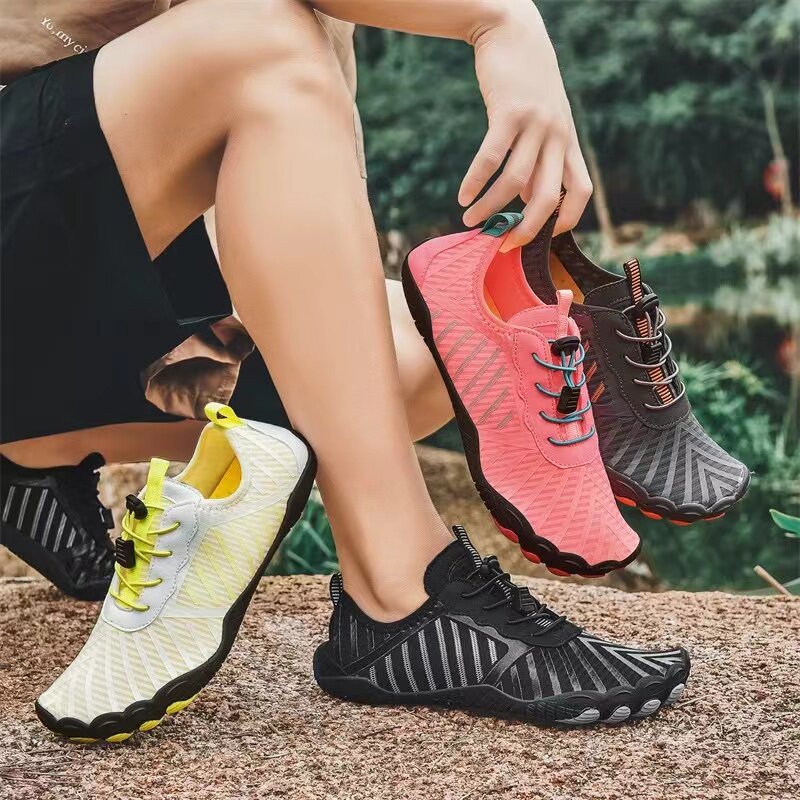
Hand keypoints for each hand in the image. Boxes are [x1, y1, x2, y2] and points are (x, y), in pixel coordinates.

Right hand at [458, 2, 591, 249]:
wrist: (514, 32)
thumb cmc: (526, 84)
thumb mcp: (543, 122)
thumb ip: (539, 161)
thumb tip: (528, 201)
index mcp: (568, 142)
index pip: (580, 192)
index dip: (565, 221)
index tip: (539, 236)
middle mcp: (557, 136)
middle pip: (548, 196)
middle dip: (525, 228)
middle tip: (501, 244)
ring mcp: (535, 124)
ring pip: (514, 181)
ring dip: (490, 207)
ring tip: (470, 219)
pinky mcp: (509, 112)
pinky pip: (491, 157)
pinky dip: (475, 181)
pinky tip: (463, 195)